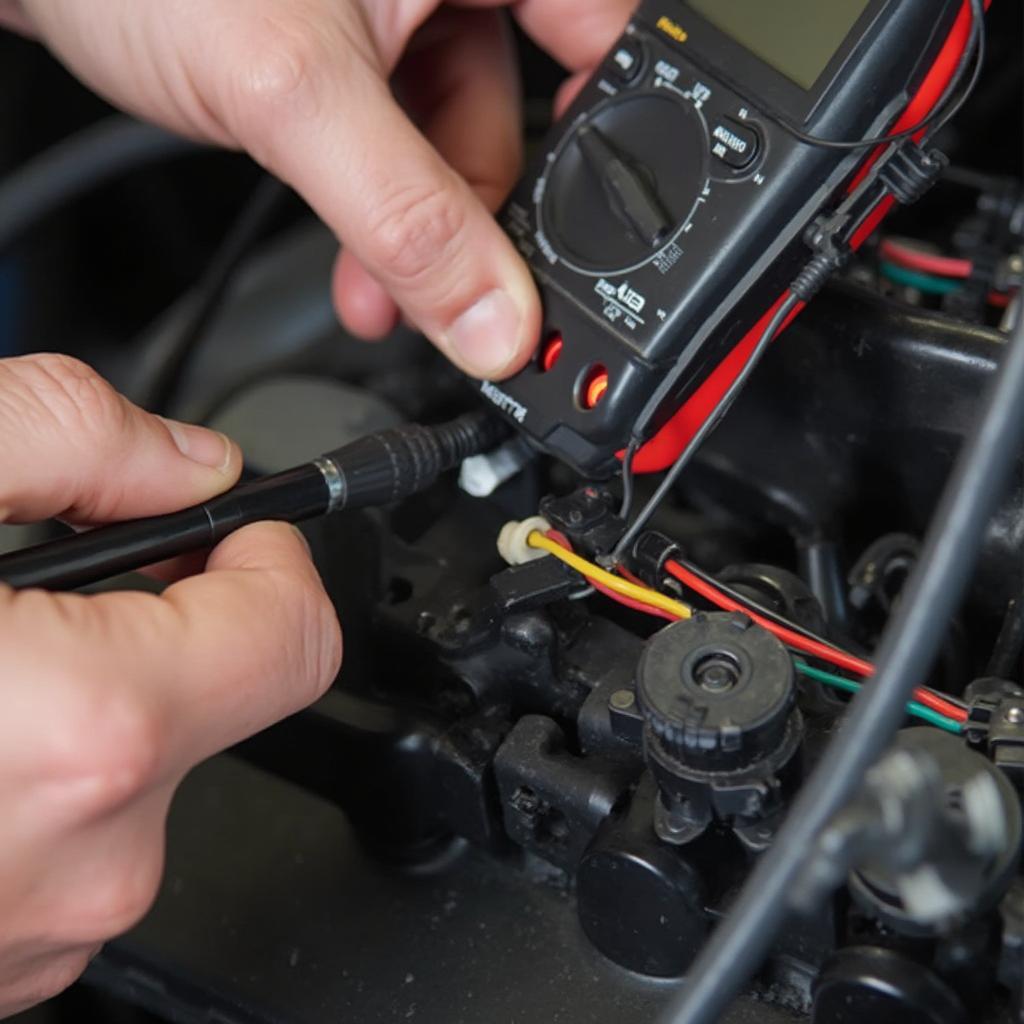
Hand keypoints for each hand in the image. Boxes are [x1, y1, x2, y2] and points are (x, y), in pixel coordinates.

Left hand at [0, 0, 631, 377]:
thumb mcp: (294, 94)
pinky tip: (357, 260)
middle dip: (485, 222)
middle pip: (532, 121)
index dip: (619, 157)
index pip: (609, 52)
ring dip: (423, 238)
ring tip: (382, 294)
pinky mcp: (358, 57)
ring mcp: (408, 13)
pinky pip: (403, 149)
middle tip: (464, 296)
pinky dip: (384, 212)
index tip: (602, 248)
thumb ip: (406, 219)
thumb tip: (494, 320)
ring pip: (457, 149)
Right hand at [0, 354, 341, 1014]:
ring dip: (96, 691)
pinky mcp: (0, 966)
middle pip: (224, 693)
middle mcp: (88, 858)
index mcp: (90, 731)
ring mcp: (40, 935)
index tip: (241, 524)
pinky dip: (44, 769)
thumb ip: (66, 434)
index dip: (279, 551)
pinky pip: (73, 837)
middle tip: (72, 571)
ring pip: (142, 768)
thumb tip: (179, 460)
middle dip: (168, 613)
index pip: (300, 626)